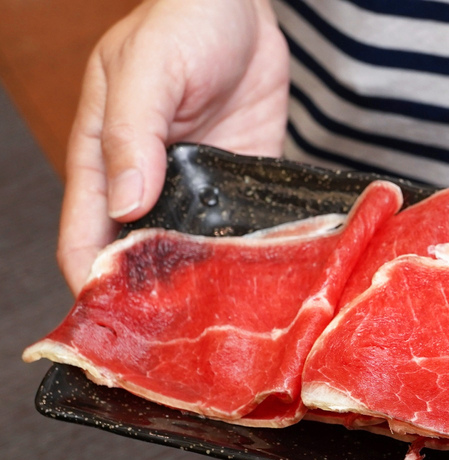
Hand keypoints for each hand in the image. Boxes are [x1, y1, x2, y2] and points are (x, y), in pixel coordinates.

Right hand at [58, 0, 289, 293]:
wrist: (244, 6)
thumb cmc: (183, 23)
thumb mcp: (147, 69)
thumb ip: (132, 133)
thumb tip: (126, 203)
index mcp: (106, 158)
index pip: (87, 235)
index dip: (94, 281)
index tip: (113, 321)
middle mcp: (149, 183)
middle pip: (140, 256)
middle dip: (152, 297)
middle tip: (179, 338)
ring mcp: (198, 188)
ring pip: (192, 252)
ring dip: (203, 284)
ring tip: (224, 321)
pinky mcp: (241, 184)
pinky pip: (241, 229)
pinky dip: (248, 255)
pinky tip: (262, 282)